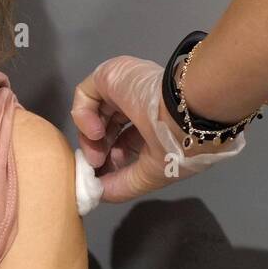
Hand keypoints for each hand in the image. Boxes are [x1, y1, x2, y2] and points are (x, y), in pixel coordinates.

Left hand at [71, 55, 245, 211]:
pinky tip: (96, 132)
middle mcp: (139, 102)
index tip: (103, 178)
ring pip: (94, 113)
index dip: (112, 160)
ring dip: (90, 139)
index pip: (126, 141)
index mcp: (156, 122)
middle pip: (108, 128)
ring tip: (95, 156)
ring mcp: (125, 87)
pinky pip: (85, 96)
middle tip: (97, 167)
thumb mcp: (153, 173)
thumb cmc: (176, 143)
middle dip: (100, 151)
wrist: (184, 109)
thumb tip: (98, 194)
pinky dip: (83, 117)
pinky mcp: (109, 74)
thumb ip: (124, 185)